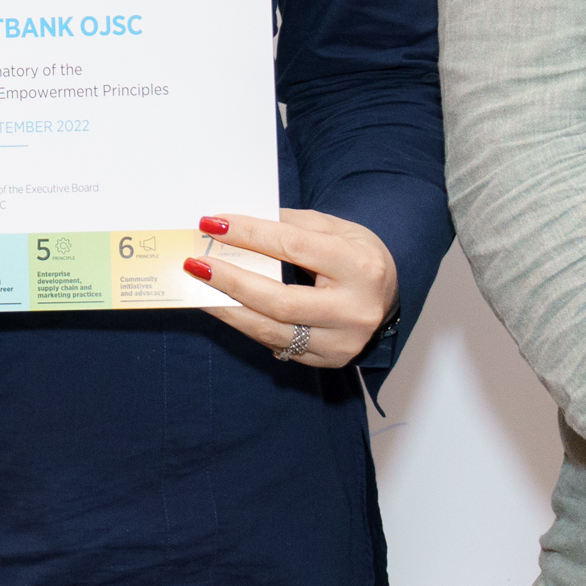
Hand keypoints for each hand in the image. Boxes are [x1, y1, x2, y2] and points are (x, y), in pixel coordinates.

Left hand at [180, 210, 397, 367]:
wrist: (388, 294)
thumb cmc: (357, 255)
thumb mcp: (335, 228)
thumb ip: (290, 224)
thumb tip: (236, 226)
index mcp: (360, 268)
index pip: (294, 248)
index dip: (249, 235)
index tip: (214, 224)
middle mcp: (354, 310)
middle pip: (280, 300)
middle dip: (231, 280)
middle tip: (197, 263)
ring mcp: (342, 342)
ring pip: (272, 330)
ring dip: (228, 308)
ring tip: (199, 287)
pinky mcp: (329, 360)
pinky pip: (277, 344)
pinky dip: (246, 324)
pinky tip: (224, 306)